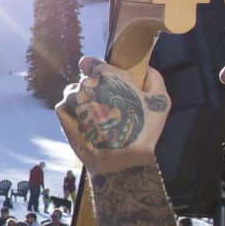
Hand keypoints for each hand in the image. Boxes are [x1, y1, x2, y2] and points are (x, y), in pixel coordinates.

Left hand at [55, 57, 170, 173]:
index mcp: (107, 75)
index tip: (103, 80)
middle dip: (93, 90)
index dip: (96, 70)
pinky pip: (63, 107)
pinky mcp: (63, 116)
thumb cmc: (143, 131)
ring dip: (81, 101)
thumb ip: (154, 78)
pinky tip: (85, 124)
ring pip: (72, 93)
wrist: (122, 163)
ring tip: (96, 118)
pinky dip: (71, 112)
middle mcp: (86, 84)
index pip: (90, 62)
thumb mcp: (161, 102)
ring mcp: (72, 100)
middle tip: (107, 107)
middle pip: (84, 80)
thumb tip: (146, 69)